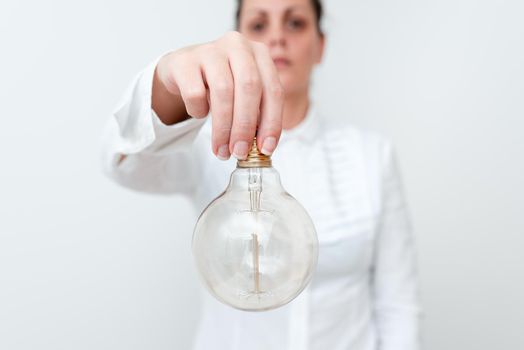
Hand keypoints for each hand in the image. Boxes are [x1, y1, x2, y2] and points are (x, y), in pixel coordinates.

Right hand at [155, 31, 283, 159]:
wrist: (183, 70)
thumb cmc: (220, 84)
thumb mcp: (243, 94)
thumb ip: (257, 114)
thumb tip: (262, 148)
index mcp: (259, 54)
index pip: (273, 90)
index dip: (272, 123)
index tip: (265, 149)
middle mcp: (237, 46)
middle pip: (249, 88)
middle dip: (246, 126)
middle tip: (240, 152)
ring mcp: (210, 50)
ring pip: (223, 92)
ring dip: (223, 128)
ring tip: (221, 150)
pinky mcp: (185, 60)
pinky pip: (195, 93)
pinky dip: (199, 111)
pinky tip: (199, 113)